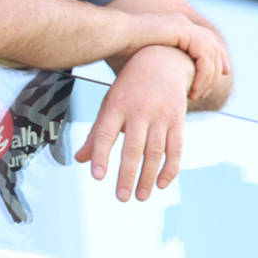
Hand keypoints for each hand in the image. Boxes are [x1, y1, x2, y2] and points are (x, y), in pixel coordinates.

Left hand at [74, 45, 192, 201]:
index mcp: (116, 105)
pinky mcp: (178, 119)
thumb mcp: (110, 104)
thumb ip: (96, 133)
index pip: (105, 133)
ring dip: (147, 177)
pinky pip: (176, 149)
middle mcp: (139, 110)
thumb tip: (80, 160)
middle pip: (132, 147)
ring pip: (154, 152)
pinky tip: (161, 184)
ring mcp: (160, 115)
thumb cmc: (129, 88)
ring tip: (140, 196)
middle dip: (127, 175)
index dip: (100, 155)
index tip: (97, 176)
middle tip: (121, 197)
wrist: (162, 60)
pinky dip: (170, 168)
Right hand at [130, 12, 229, 99]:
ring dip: (209, 77)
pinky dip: (203, 75)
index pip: (205, 42)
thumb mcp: (146, 62)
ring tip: (198, 94)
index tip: (219, 76)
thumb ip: (159, 70)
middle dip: (220, 66)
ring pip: (211, 53)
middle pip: (213, 45)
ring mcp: (183, 26)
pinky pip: (204, 56)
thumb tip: (160, 89)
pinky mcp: (182, 31)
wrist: (112, 37)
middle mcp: (182, 24)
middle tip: (215, 86)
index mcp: (175, 28)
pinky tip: (194, 88)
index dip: (214, 59)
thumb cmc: (121, 50)